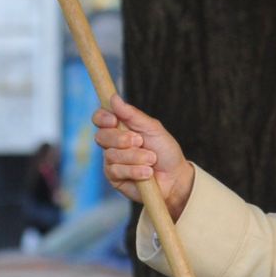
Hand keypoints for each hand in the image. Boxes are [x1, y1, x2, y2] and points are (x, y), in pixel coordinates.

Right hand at [92, 96, 193, 219]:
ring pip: (111, 155)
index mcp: (120, 128)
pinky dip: (134, 171)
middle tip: (140, 141)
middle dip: (121, 139)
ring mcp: (112, 161)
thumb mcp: (152, 128)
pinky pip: (116, 171)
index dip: (102, 118)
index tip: (114, 120)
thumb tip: (114, 98)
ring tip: (151, 160)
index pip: (100, 118)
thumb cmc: (165, 151)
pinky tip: (147, 173)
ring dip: (135, 157)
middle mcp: (112, 144)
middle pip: (101, 136)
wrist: (175, 177)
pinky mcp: (114, 178)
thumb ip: (132, 114)